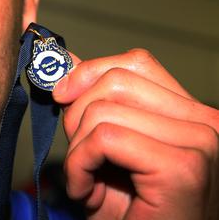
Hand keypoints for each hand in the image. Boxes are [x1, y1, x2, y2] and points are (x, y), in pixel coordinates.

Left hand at [53, 48, 217, 219]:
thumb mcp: (110, 147)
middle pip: (116, 80)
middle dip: (77, 115)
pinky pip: (105, 138)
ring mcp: (201, 143)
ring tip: (88, 178)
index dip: (88, 74)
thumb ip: (96, 102)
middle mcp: (207, 122)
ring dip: (77, 148)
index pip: (135, 62)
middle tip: (81, 155)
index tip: (62, 97)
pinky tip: (87, 193)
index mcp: (192, 113)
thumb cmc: (132, 212)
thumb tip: (63, 62)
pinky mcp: (183, 167)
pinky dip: (80, 166)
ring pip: (103, 109)